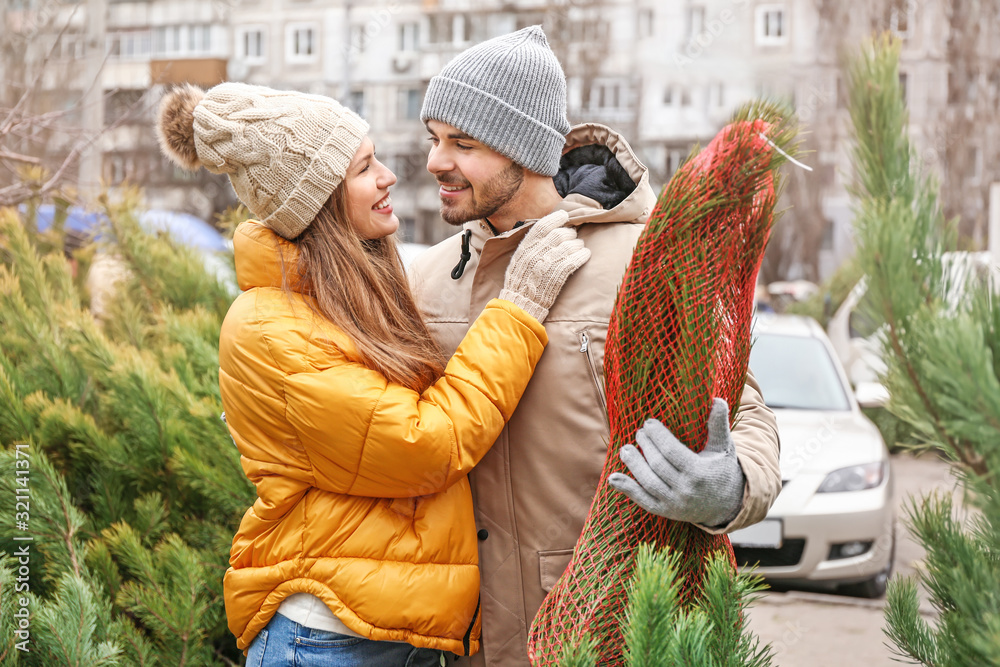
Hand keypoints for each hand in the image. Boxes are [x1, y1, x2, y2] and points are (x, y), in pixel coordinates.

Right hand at [498, 210, 589, 323]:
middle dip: (570, 233)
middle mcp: (536, 253)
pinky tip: (586, 254)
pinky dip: (582, 255)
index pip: (542, 226)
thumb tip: (547, 232)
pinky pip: (574, 260)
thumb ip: (531, 246)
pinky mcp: (557, 276)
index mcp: (525, 247)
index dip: (556, 218)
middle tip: (573, 236)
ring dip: (578, 244)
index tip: (564, 216)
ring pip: (569, 246)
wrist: (520, 304)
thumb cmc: (520, 282)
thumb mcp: (519, 260)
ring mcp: (547, 264)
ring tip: (579, 247)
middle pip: (559, 234)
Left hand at [608, 398, 744, 526]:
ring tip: (625, 449)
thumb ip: (719, 425)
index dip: (657, 436)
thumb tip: (717, 399)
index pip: (672, 452)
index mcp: (700, 473)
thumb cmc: (722, 469)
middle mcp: (686, 491)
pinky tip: (613, 478)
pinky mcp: (665, 512)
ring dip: (633, 465)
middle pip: (657, 465)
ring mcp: (674, 504)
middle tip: (639, 432)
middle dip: (645, 447)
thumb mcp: (724, 448)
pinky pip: (643, 501)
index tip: (648, 423)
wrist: (727, 505)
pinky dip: (627, 490)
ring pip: (648, 483)